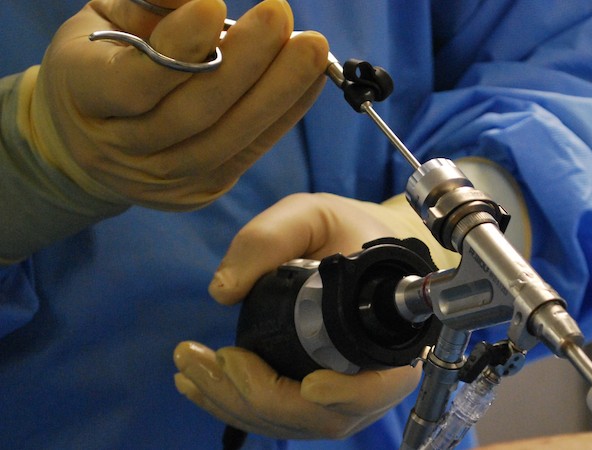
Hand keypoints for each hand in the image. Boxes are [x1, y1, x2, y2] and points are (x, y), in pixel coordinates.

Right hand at [18, 0, 327, 209]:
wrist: (93, 137)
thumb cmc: (105, 59)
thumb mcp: (108, 18)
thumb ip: (151, 3)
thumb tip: (204, 0)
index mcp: (84, 96)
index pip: (132, 83)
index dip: (178, 49)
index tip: (214, 6)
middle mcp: (121, 148)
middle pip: (192, 113)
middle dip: (244, 63)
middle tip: (280, 15)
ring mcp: (163, 177)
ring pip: (228, 137)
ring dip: (277, 91)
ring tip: (310, 48)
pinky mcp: (202, 188)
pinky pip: (251, 150)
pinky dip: (285, 113)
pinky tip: (311, 79)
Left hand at [174, 192, 456, 438]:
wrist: (353, 245)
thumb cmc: (343, 229)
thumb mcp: (310, 215)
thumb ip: (269, 237)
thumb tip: (223, 291)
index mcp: (386, 331)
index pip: (381, 385)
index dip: (350, 395)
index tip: (310, 384)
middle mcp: (372, 374)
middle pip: (324, 415)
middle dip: (262, 397)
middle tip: (211, 359)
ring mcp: (344, 393)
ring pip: (295, 423)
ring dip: (236, 404)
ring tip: (189, 367)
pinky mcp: (315, 398)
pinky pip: (278, 418)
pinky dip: (233, 406)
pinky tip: (197, 382)